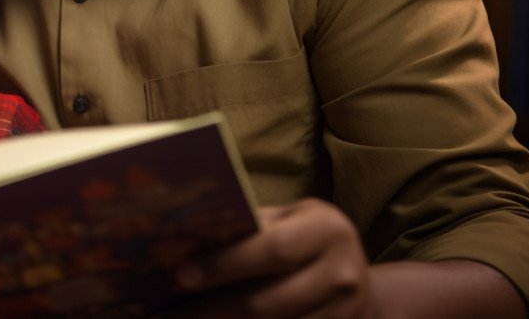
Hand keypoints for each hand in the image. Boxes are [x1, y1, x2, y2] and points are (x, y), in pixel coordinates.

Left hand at [166, 197, 376, 318]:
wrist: (354, 276)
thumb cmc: (304, 238)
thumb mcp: (288, 219)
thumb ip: (252, 228)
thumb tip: (188, 239)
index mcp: (327, 230)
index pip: (272, 250)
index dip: (225, 264)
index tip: (182, 275)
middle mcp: (344, 273)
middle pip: (267, 302)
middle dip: (215, 310)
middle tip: (174, 314)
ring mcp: (347, 313)